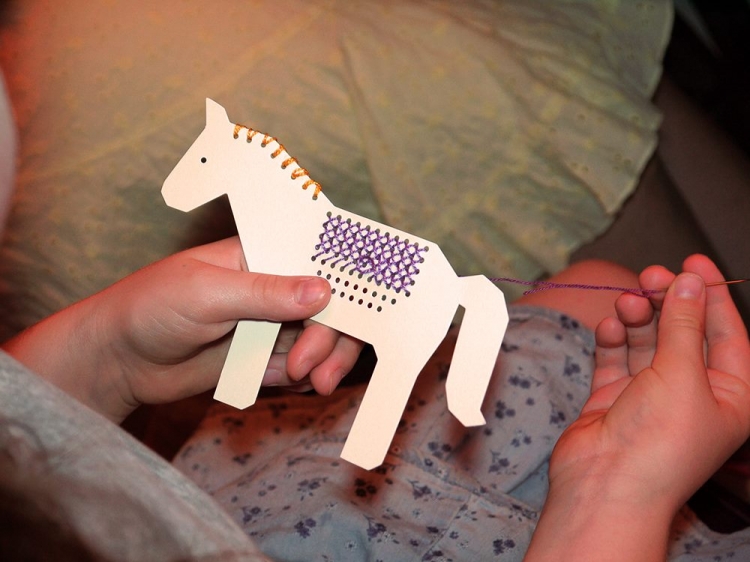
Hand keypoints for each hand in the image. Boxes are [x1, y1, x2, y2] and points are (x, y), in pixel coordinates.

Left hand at [4, 237, 362, 422]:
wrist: (120, 362)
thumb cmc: (152, 306)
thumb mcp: (207, 293)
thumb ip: (265, 293)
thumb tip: (323, 291)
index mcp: (265, 255)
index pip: (320, 260)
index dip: (349, 281)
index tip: (370, 309)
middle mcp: (276, 287)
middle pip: (332, 307)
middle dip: (332, 337)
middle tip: (313, 366)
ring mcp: (272, 323)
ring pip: (322, 340)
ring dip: (326, 362)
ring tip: (311, 383)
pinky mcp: (264, 357)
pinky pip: (300, 368)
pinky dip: (304, 377)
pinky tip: (291, 383)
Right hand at [525, 255, 749, 560]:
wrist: (605, 485)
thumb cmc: (660, 440)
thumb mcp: (683, 373)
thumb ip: (683, 323)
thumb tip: (689, 281)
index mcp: (730, 395)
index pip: (726, 334)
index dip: (710, 295)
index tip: (692, 261)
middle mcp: (691, 393)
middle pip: (682, 333)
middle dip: (667, 302)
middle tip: (649, 277)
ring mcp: (650, 395)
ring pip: (646, 341)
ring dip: (637, 319)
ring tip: (627, 303)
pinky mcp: (613, 397)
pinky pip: (615, 358)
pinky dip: (612, 340)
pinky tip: (609, 328)